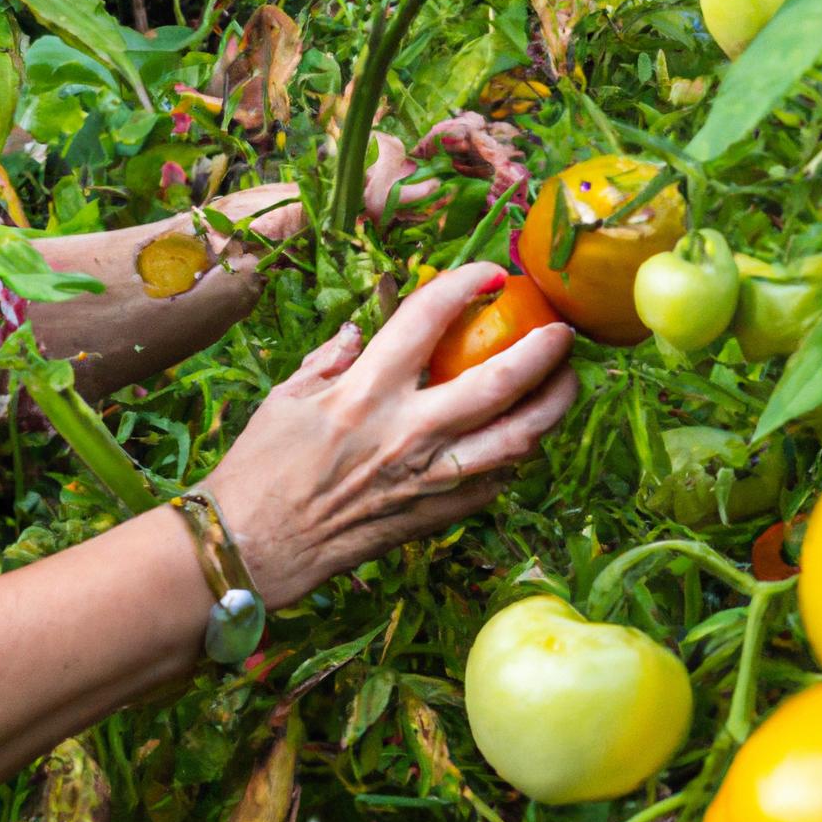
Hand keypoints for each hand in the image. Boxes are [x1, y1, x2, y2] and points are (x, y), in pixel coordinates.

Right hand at [207, 262, 576, 607]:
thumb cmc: (261, 468)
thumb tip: (362, 332)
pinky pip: (496, 482)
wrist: (255, 548)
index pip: (428, 317)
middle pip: (499, 382)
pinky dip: (519, 456)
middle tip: (563, 331)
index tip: (488, 272)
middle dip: (543, 350)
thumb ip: (332, 357)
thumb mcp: (288, 397)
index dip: (464, 282)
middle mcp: (408, 431)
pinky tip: (524, 438)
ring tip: (566, 382)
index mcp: (366, 391)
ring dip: (553, 407)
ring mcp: (429, 478)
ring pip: (517, 439)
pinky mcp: (437, 514)